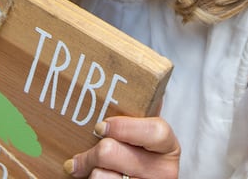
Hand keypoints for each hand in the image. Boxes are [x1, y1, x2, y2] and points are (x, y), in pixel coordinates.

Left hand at [64, 116, 179, 178]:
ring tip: (87, 169)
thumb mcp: (146, 137)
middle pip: (112, 152)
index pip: (154, 131)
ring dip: (89, 171)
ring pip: (100, 175)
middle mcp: (162, 172)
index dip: (123, 126)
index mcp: (168, 148)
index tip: (100, 126)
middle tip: (79, 155)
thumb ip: (141, 116)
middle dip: (91, 153)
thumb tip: (136, 79)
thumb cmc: (139, 157)